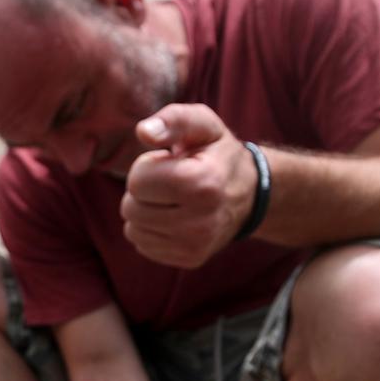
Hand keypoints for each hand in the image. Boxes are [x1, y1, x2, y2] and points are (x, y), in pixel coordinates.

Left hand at [121, 103, 256, 268]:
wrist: (248, 194)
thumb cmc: (216, 153)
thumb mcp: (202, 124)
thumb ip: (173, 120)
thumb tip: (143, 131)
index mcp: (203, 184)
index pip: (137, 182)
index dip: (148, 167)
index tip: (171, 163)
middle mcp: (201, 222)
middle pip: (131, 209)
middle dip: (144, 191)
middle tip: (171, 183)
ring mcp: (196, 245)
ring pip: (133, 230)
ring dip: (145, 212)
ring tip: (173, 200)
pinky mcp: (189, 260)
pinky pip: (143, 245)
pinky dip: (152, 230)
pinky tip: (175, 218)